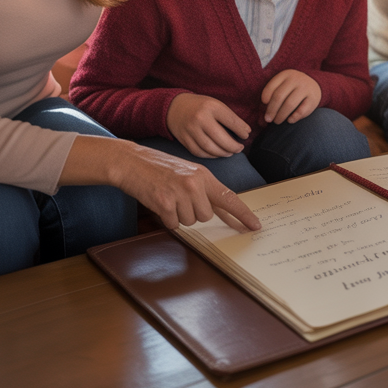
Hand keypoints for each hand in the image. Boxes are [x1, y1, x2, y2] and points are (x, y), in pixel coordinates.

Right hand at [63, 135, 260, 232]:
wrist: (132, 162)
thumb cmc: (159, 169)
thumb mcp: (187, 173)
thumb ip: (205, 191)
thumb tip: (223, 212)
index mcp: (203, 175)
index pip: (229, 197)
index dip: (243, 214)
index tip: (255, 226)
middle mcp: (195, 183)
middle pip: (206, 216)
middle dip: (193, 213)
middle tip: (178, 199)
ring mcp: (180, 192)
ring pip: (190, 222)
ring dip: (178, 215)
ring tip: (168, 198)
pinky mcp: (165, 202)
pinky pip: (173, 224)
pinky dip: (166, 218)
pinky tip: (159, 202)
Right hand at [167, 93, 248, 157]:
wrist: (174, 107)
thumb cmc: (200, 106)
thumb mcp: (215, 104)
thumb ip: (229, 117)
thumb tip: (246, 132)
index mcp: (211, 106)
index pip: (231, 121)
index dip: (241, 130)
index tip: (246, 135)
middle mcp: (200, 118)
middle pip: (220, 138)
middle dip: (233, 146)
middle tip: (239, 148)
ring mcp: (190, 130)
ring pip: (210, 148)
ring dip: (223, 153)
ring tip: (230, 152)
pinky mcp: (184, 139)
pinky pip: (199, 152)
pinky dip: (210, 155)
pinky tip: (217, 154)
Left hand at [262, 69, 320, 123]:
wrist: (314, 84)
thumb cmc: (292, 89)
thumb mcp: (282, 88)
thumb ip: (270, 101)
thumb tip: (260, 122)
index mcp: (285, 75)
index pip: (271, 86)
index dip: (265, 97)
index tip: (263, 104)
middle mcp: (295, 79)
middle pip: (279, 96)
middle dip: (271, 110)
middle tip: (268, 119)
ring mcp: (305, 88)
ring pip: (290, 104)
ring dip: (281, 115)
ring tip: (277, 121)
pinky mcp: (313, 99)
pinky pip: (302, 110)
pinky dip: (294, 117)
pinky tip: (289, 120)